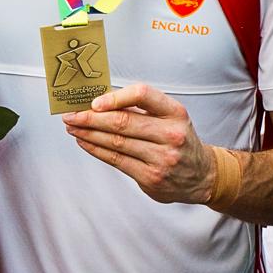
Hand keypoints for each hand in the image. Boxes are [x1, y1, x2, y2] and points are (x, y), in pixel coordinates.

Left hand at [63, 83, 216, 203]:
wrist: (202, 176)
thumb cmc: (180, 141)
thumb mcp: (171, 118)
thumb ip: (142, 109)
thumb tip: (100, 102)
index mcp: (175, 112)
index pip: (143, 95)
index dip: (115, 97)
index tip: (94, 101)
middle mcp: (171, 134)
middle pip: (123, 122)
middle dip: (91, 118)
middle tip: (71, 115)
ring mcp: (162, 158)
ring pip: (116, 143)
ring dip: (89, 134)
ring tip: (73, 128)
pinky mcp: (151, 178)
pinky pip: (117, 161)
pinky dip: (97, 150)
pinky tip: (86, 143)